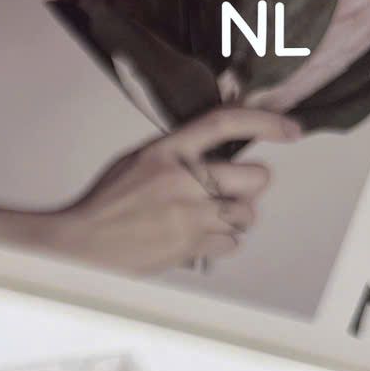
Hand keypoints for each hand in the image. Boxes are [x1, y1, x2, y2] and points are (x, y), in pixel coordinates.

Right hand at [39, 107, 301, 273]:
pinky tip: (197, 238)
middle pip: (255, 178)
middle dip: (249, 186)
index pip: (226, 124)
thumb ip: (177, 152)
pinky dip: (220, 242)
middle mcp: (183, 181)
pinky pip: (230, 243)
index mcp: (167, 152)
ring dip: (234, 217)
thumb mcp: (138, 161)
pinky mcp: (188, 247)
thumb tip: (217, 149)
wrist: (79, 244)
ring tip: (208, 219)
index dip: (266, 124)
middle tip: (231, 192)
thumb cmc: (104, 205)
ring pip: (247, 215)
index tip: (290, 130)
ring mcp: (188, 216)